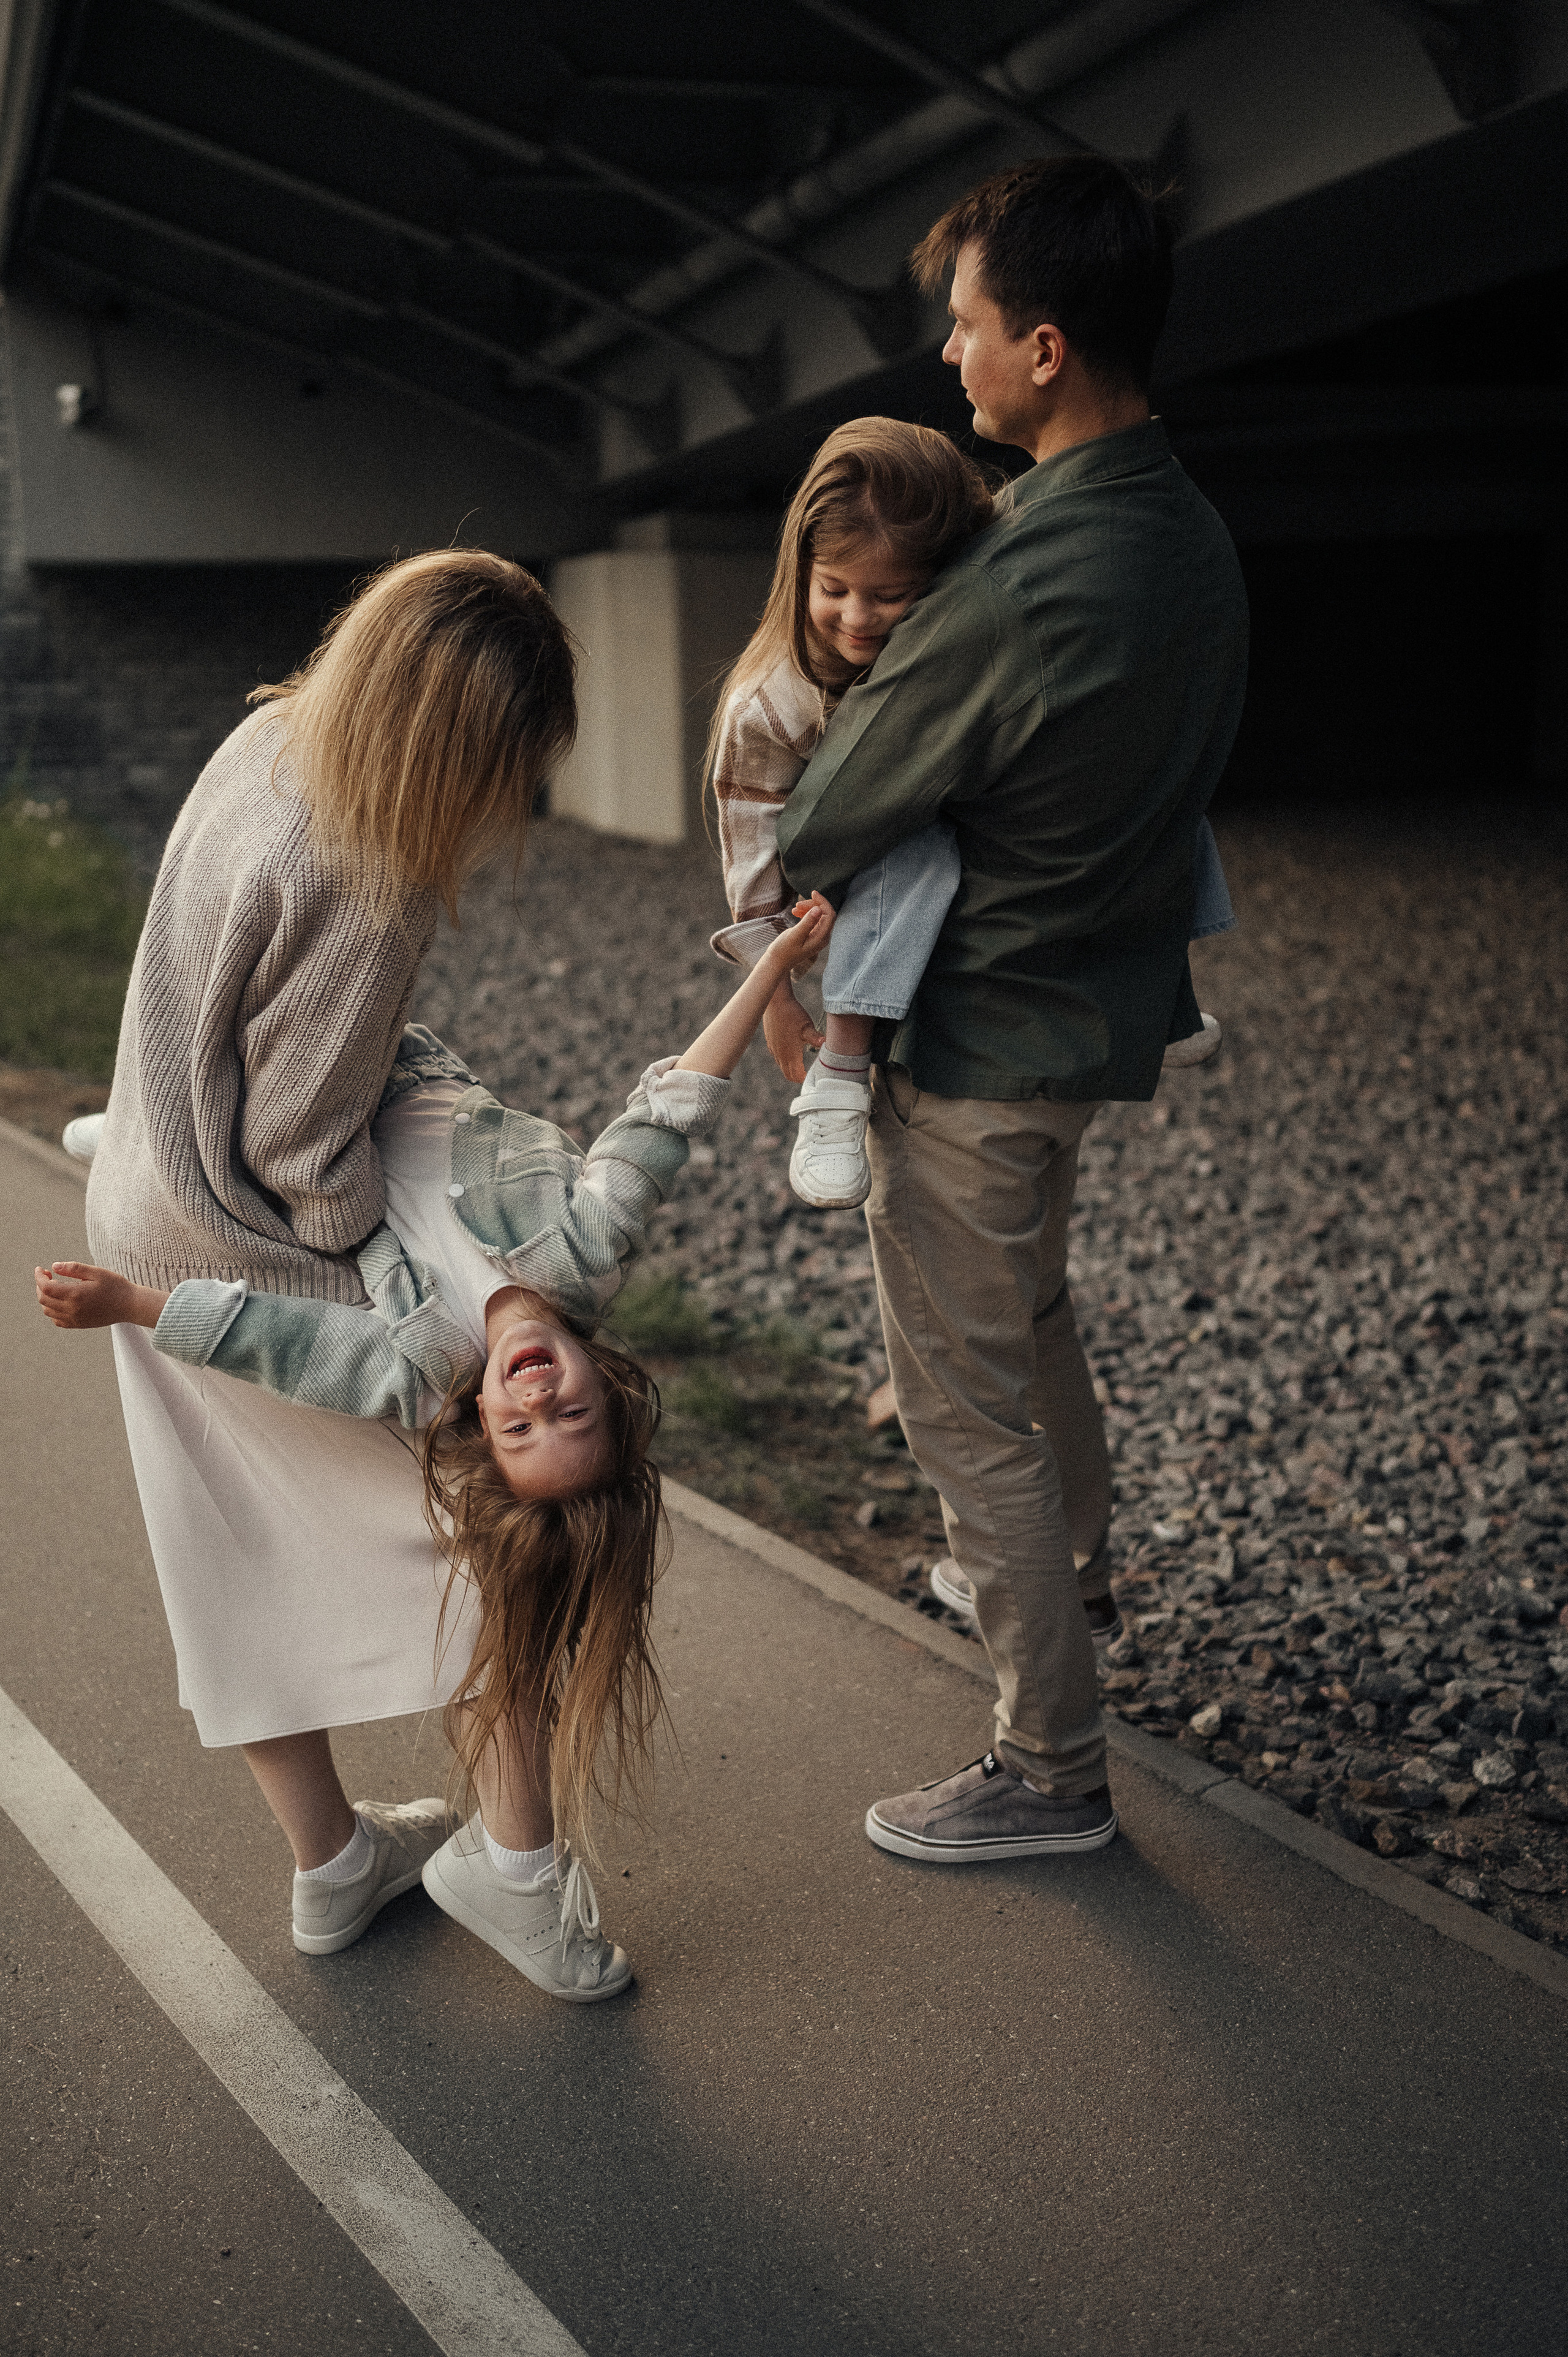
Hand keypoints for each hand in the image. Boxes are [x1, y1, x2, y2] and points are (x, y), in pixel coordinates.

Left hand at [34, 1260, 166, 1330]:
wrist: (130, 1305)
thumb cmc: (115, 1286)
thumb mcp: (96, 1272)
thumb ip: (73, 1268)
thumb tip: (53, 1266)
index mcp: (75, 1294)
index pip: (45, 1287)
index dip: (39, 1277)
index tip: (41, 1269)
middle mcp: (72, 1309)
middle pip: (43, 1299)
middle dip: (40, 1285)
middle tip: (48, 1275)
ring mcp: (74, 1319)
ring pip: (47, 1311)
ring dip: (45, 1298)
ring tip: (54, 1286)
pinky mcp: (78, 1325)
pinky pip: (56, 1320)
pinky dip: (52, 1311)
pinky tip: (60, 1301)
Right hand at [754, 892, 833, 987]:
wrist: (777, 962)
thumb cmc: (784, 950)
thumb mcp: (795, 935)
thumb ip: (807, 922)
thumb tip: (819, 909)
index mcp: (821, 937)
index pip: (829, 914)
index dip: (823, 902)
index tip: (812, 892)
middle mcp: (823, 937)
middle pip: (825, 914)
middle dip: (813, 905)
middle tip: (797, 905)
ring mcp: (818, 937)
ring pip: (819, 916)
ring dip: (808, 909)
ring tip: (794, 909)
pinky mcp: (812, 935)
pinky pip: (814, 920)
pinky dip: (806, 914)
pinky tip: (795, 912)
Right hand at [762, 981, 823, 1083]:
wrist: (775, 1001)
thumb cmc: (792, 1013)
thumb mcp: (807, 1026)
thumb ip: (815, 1038)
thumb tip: (826, 1044)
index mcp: (790, 1054)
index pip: (796, 1076)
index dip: (805, 1079)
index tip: (814, 1076)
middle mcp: (780, 1054)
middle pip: (788, 1075)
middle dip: (798, 1077)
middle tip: (809, 1074)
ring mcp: (774, 1049)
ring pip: (782, 1067)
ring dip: (791, 1069)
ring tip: (803, 1066)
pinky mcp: (770, 1042)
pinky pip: (777, 1058)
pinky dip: (785, 1061)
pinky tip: (793, 1053)